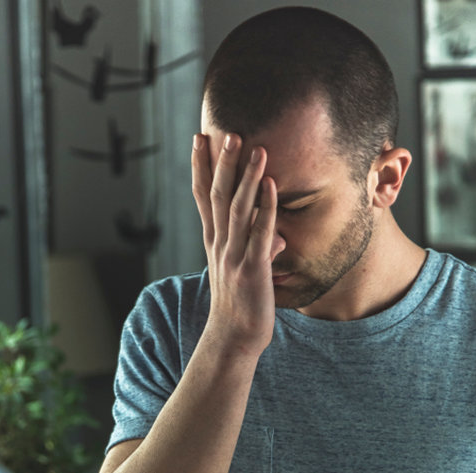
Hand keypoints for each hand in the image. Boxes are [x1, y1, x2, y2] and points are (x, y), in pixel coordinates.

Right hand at [192, 133, 282, 355]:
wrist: (233, 336)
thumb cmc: (240, 303)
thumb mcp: (243, 270)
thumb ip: (257, 248)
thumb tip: (277, 236)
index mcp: (214, 240)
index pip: (203, 196)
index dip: (200, 166)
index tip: (199, 140)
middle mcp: (219, 243)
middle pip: (218, 195)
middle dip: (222, 162)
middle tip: (227, 132)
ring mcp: (234, 254)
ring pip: (237, 208)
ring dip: (246, 177)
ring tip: (255, 148)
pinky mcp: (252, 268)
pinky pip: (259, 232)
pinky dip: (265, 207)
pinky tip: (270, 185)